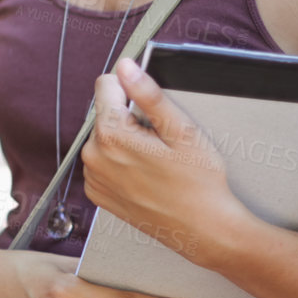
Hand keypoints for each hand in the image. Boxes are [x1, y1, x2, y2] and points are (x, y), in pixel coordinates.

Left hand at [82, 58, 247, 268]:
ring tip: (156, 161)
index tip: (150, 106)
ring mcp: (93, 177)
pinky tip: (145, 174)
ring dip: (124, 141)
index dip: (130, 88)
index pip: (105, 85)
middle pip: (105, 113)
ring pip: (103, 138)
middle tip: (160, 141)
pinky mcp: (98, 194)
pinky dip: (119, 162)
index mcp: (111, 135)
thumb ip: (149, 95)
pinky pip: (102, 162)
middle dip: (129, 118)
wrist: (204, 231)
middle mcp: (93, 156)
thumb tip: (124, 67)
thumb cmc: (200, 183)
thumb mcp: (182, 131)